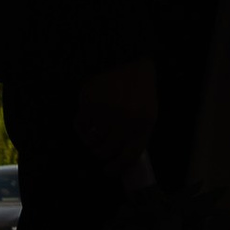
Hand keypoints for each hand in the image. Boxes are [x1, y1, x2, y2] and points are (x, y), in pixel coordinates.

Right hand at [77, 54, 156, 172]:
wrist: (126, 58)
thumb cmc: (138, 87)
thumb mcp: (148, 110)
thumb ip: (139, 133)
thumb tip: (124, 157)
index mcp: (144, 123)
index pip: (129, 155)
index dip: (117, 167)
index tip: (108, 170)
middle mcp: (125, 121)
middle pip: (107, 151)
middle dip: (101, 153)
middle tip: (99, 149)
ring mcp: (107, 113)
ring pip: (92, 141)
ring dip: (91, 140)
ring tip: (94, 131)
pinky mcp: (89, 104)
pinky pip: (81, 126)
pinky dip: (81, 127)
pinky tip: (87, 119)